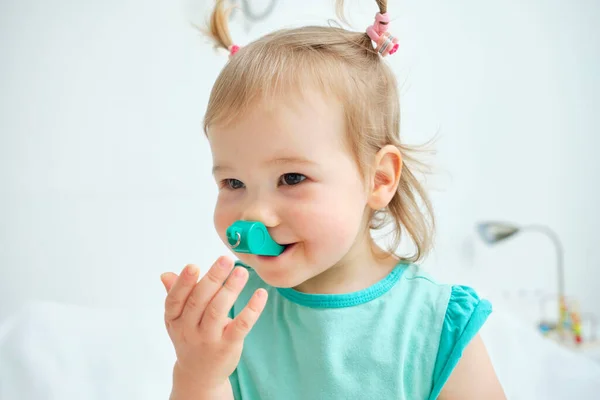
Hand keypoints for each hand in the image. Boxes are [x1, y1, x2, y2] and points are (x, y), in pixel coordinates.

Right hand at [160, 257, 267, 391]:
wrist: (199, 375)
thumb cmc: (191, 338)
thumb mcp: (178, 319)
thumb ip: (175, 295)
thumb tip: (166, 274)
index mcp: (175, 319)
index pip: (175, 300)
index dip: (183, 283)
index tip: (193, 265)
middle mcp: (189, 329)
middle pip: (199, 301)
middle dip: (213, 278)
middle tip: (226, 259)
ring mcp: (208, 339)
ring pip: (218, 310)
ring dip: (231, 289)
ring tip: (241, 272)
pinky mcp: (228, 346)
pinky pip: (241, 325)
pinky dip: (252, 309)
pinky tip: (260, 294)